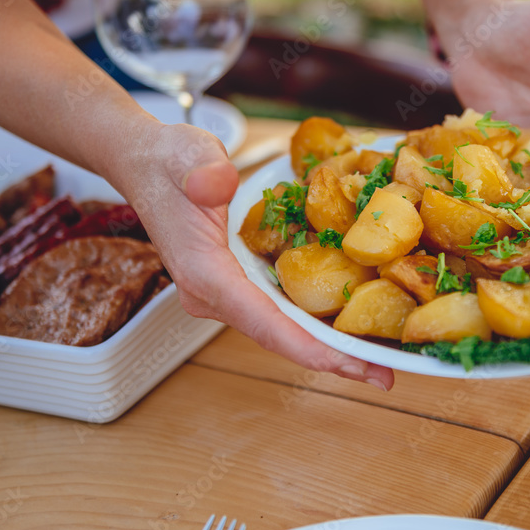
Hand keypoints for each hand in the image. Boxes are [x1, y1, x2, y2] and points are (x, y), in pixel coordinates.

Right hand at [119, 122, 394, 390]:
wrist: (145, 164)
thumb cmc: (168, 160)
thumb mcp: (187, 151)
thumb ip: (203, 170)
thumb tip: (217, 185)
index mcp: (203, 272)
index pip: (261, 320)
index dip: (306, 347)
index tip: (347, 365)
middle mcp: (215, 295)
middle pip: (280, 337)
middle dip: (332, 358)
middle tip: (384, 377)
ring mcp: (227, 294)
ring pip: (283, 330)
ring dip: (330, 347)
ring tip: (380, 363)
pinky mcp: (238, 286)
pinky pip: (283, 311)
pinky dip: (317, 322)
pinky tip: (355, 328)